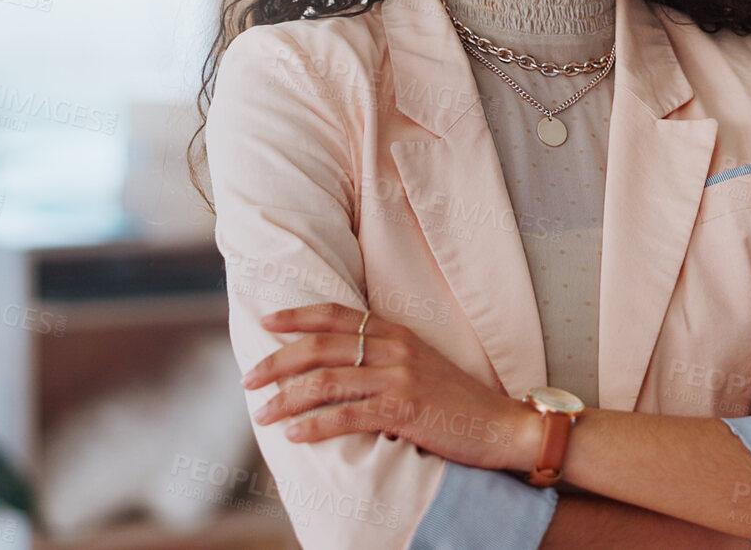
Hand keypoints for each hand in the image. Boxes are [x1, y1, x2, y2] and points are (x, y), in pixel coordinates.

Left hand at [242, 302, 536, 471]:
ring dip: (286, 399)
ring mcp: (399, 378)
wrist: (501, 425)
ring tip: (262, 414)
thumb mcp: (420, 364)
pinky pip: (347, 416)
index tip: (266, 321)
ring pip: (326, 382)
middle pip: (320, 346)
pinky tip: (295, 435)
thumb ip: (383, 356)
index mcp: (396, 332)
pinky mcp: (404, 410)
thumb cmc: (457, 401)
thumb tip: (336, 363)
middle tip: (249, 380)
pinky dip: (315, 427)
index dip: (297, 316)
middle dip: (277, 362)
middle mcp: (394, 348)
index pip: (336, 315)